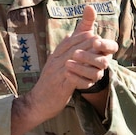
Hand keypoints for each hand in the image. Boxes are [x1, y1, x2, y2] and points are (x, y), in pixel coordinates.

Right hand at [12, 5, 119, 134]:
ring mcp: (56, 76)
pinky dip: (82, 75)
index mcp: (53, 58)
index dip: (78, 37)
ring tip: (97, 52)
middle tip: (98, 38)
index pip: (66, 44)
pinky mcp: (60, 88)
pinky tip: (92, 72)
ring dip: (85, 56)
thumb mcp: (53, 65)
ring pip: (71, 62)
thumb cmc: (48, 85)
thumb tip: (69, 36)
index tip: (91, 32)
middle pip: (70, 50)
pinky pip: (72, 80)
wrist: (37, 103)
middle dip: (85, 43)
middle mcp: (54, 65)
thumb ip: (61, 52)